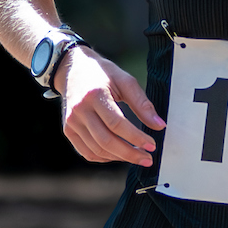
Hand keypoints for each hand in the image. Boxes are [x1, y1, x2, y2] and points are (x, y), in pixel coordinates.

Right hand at [57, 48, 165, 166]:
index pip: (117, 124)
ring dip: (119, 157)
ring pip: (97, 150)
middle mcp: (80, 110)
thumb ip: (142, 103)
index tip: (152, 146)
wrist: (73, 69)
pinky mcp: (68, 130)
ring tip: (137, 156)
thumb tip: (159, 126)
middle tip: (148, 159)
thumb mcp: (125, 81)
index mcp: (95, 95)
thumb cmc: (103, 73)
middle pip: (106, 141)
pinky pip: (87, 152)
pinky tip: (119, 155)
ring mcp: (71, 122)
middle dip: (130, 154)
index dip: (136, 137)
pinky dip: (105, 158)